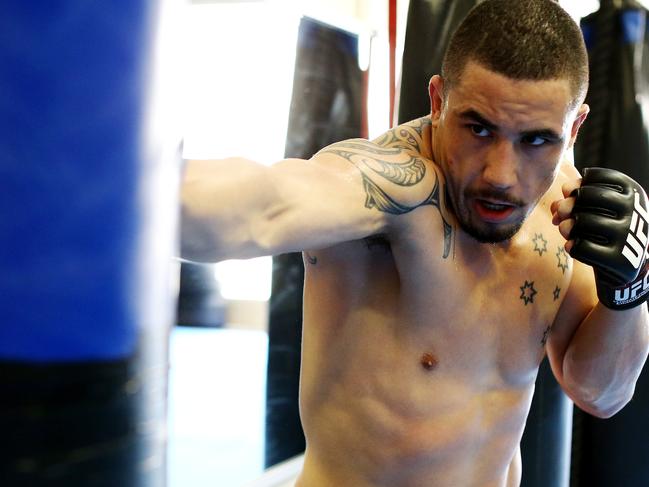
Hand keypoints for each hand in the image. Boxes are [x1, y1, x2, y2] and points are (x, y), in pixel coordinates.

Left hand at [552, 167, 648, 309]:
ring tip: (565, 230)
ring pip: (582, 222)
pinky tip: (573, 246)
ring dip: (566, 226)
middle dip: (567, 204)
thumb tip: (559, 204)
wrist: (624, 262)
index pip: (596, 177)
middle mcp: (634, 210)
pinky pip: (581, 248)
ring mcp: (628, 235)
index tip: (572, 195)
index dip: (576, 185)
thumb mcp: (597, 207)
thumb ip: (575, 197)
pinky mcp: (618, 259)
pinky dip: (571, 246)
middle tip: (562, 213)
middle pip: (586, 197)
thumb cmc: (604, 226)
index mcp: (632, 192)